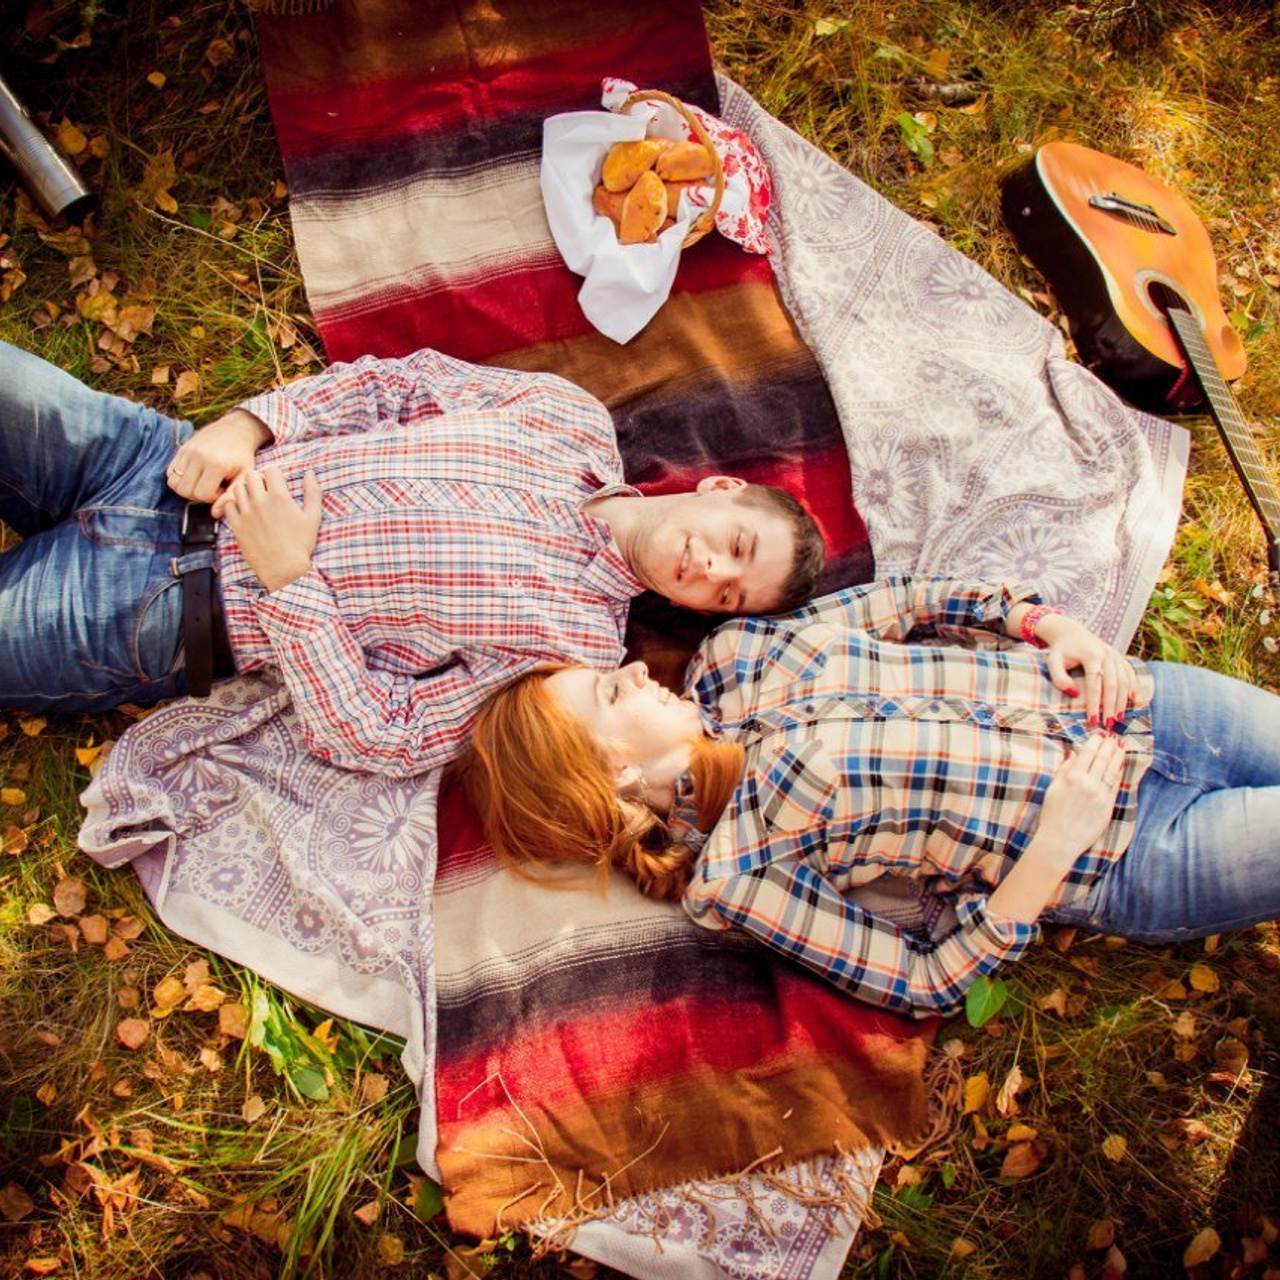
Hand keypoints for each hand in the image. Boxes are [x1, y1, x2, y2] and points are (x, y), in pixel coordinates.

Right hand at [166, 409, 272, 513]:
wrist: (237, 429)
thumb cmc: (243, 456)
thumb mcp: (245, 476)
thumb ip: (232, 496)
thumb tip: (214, 514)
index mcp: (216, 464)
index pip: (202, 495)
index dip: (212, 497)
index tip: (223, 489)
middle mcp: (198, 457)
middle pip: (185, 491)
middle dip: (198, 495)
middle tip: (212, 487)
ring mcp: (187, 451)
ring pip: (174, 483)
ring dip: (187, 488)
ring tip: (203, 482)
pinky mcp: (181, 448)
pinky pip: (170, 472)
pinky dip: (179, 479)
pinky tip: (196, 475)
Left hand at [222, 468, 322, 591]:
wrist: (284, 569)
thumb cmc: (301, 544)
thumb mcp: (313, 517)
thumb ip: (313, 492)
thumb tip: (310, 473)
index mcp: (280, 497)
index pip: (271, 470)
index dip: (275, 475)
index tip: (277, 483)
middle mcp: (260, 502)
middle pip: (252, 475)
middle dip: (259, 479)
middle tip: (264, 490)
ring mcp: (246, 514)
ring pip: (238, 488)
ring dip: (246, 490)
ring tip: (254, 500)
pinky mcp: (236, 526)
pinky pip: (228, 506)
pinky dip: (234, 505)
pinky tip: (244, 512)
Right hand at [1035, 733, 1124, 863]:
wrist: (1060, 840)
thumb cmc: (1052, 815)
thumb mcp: (1053, 789)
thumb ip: (1064, 770)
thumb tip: (1073, 754)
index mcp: (1072, 777)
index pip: (1087, 754)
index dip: (1095, 742)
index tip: (1100, 735)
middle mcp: (1088, 784)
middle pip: (1102, 759)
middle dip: (1109, 746)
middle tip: (1113, 737)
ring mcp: (1100, 795)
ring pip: (1112, 770)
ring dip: (1117, 757)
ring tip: (1120, 747)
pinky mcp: (1108, 807)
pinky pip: (1116, 786)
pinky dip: (1119, 774)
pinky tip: (1120, 766)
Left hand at [1036, 613, 1136, 727]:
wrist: (1070, 632)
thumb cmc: (1060, 650)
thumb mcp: (1052, 661)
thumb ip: (1059, 678)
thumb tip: (1075, 694)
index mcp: (1091, 655)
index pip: (1094, 685)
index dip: (1094, 704)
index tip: (1093, 721)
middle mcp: (1107, 654)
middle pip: (1113, 685)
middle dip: (1111, 707)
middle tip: (1108, 724)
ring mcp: (1115, 655)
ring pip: (1125, 681)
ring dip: (1123, 701)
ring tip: (1118, 718)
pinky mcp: (1120, 657)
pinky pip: (1130, 673)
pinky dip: (1133, 687)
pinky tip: (1133, 701)